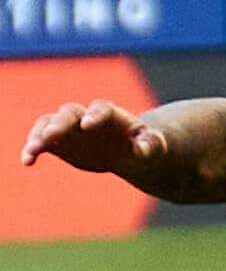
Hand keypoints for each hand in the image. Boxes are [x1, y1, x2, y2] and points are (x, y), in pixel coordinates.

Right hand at [22, 98, 156, 174]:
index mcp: (112, 114)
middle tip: (50, 136)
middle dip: (60, 123)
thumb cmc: (144, 147)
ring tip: (33, 150)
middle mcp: (86, 116)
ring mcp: (70, 127)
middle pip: (69, 113)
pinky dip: (32, 149)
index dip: (94, 115)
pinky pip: (41, 141)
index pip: (101, 108)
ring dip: (40, 135)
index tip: (87, 125)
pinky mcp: (59, 141)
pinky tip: (27, 161)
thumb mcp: (153, 147)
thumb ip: (150, 144)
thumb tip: (142, 149)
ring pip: (49, 123)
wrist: (130, 153)